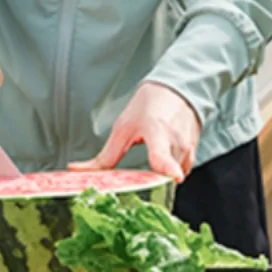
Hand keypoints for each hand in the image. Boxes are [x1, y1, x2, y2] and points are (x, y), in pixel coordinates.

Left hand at [72, 82, 200, 182]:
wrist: (178, 89)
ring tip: (152, 160)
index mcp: (157, 131)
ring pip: (171, 178)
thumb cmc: (151, 105)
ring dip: (159, 176)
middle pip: (163, 176)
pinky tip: (162, 159)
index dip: (168, 168)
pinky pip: (179, 173)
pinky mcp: (193, 155)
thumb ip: (104, 157)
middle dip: (149, 182)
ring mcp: (188, 149)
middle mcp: (176, 142)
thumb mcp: (123, 128)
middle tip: (138, 179)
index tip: (173, 176)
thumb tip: (77, 170)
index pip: (164, 155)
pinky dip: (169, 172)